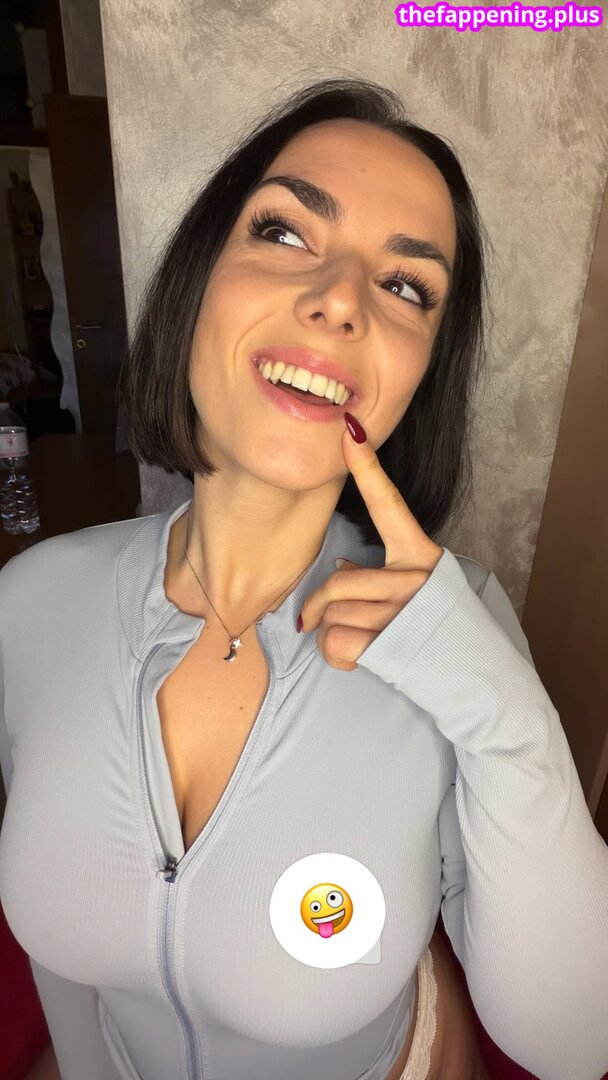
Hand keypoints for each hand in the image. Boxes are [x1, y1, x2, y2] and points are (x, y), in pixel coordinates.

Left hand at [298, 417, 443, 670]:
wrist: (482, 680)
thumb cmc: (447, 636)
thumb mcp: (421, 596)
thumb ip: (380, 579)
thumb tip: (342, 571)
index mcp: (422, 557)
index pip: (388, 505)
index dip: (367, 469)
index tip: (349, 431)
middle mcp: (414, 578)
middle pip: (338, 583)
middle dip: (318, 607)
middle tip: (311, 620)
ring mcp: (404, 611)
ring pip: (333, 616)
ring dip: (331, 636)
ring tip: (361, 645)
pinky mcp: (392, 644)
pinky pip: (335, 643)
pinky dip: (336, 659)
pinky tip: (360, 662)